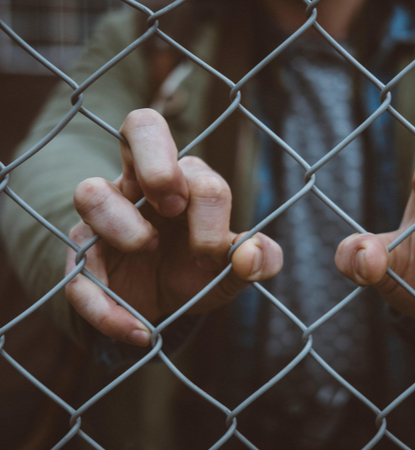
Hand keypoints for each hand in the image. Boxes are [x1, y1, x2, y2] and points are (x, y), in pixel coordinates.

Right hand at [65, 109, 282, 346]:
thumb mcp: (234, 270)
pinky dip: (105, 307)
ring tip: (148, 249)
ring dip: (122, 223)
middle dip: (158, 163)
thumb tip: (252, 254)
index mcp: (187, 182)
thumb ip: (259, 260)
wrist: (162, 305)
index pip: (198, 172)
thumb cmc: (198, 271)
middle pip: (141, 126)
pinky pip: (76, 271)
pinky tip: (138, 331)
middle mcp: (143, 184)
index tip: (213, 252)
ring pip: (90, 191)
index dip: (209, 210)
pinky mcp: (83, 256)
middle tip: (173, 205)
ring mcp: (107, 216)